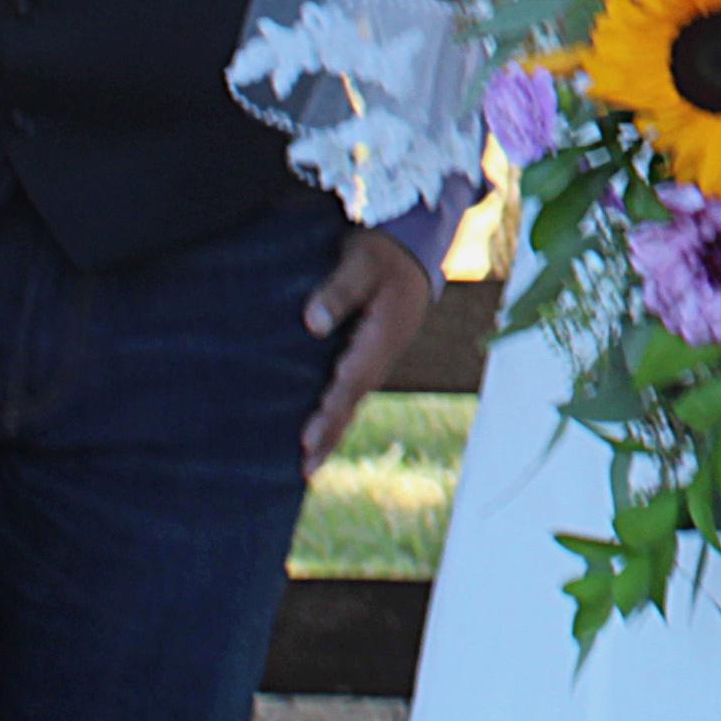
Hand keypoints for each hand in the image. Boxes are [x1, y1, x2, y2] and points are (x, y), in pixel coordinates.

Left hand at [303, 224, 439, 465]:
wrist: (414, 248)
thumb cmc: (384, 253)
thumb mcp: (361, 261)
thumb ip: (339, 290)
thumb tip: (314, 324)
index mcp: (383, 337)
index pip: (350, 383)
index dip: (328, 413)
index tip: (306, 440)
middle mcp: (383, 355)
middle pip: (352, 402)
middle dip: (329, 437)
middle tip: (306, 471)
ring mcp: (379, 357)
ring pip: (352, 400)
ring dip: (332, 431)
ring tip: (309, 463)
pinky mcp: (371, 354)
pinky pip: (351, 389)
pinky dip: (336, 412)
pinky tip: (320, 426)